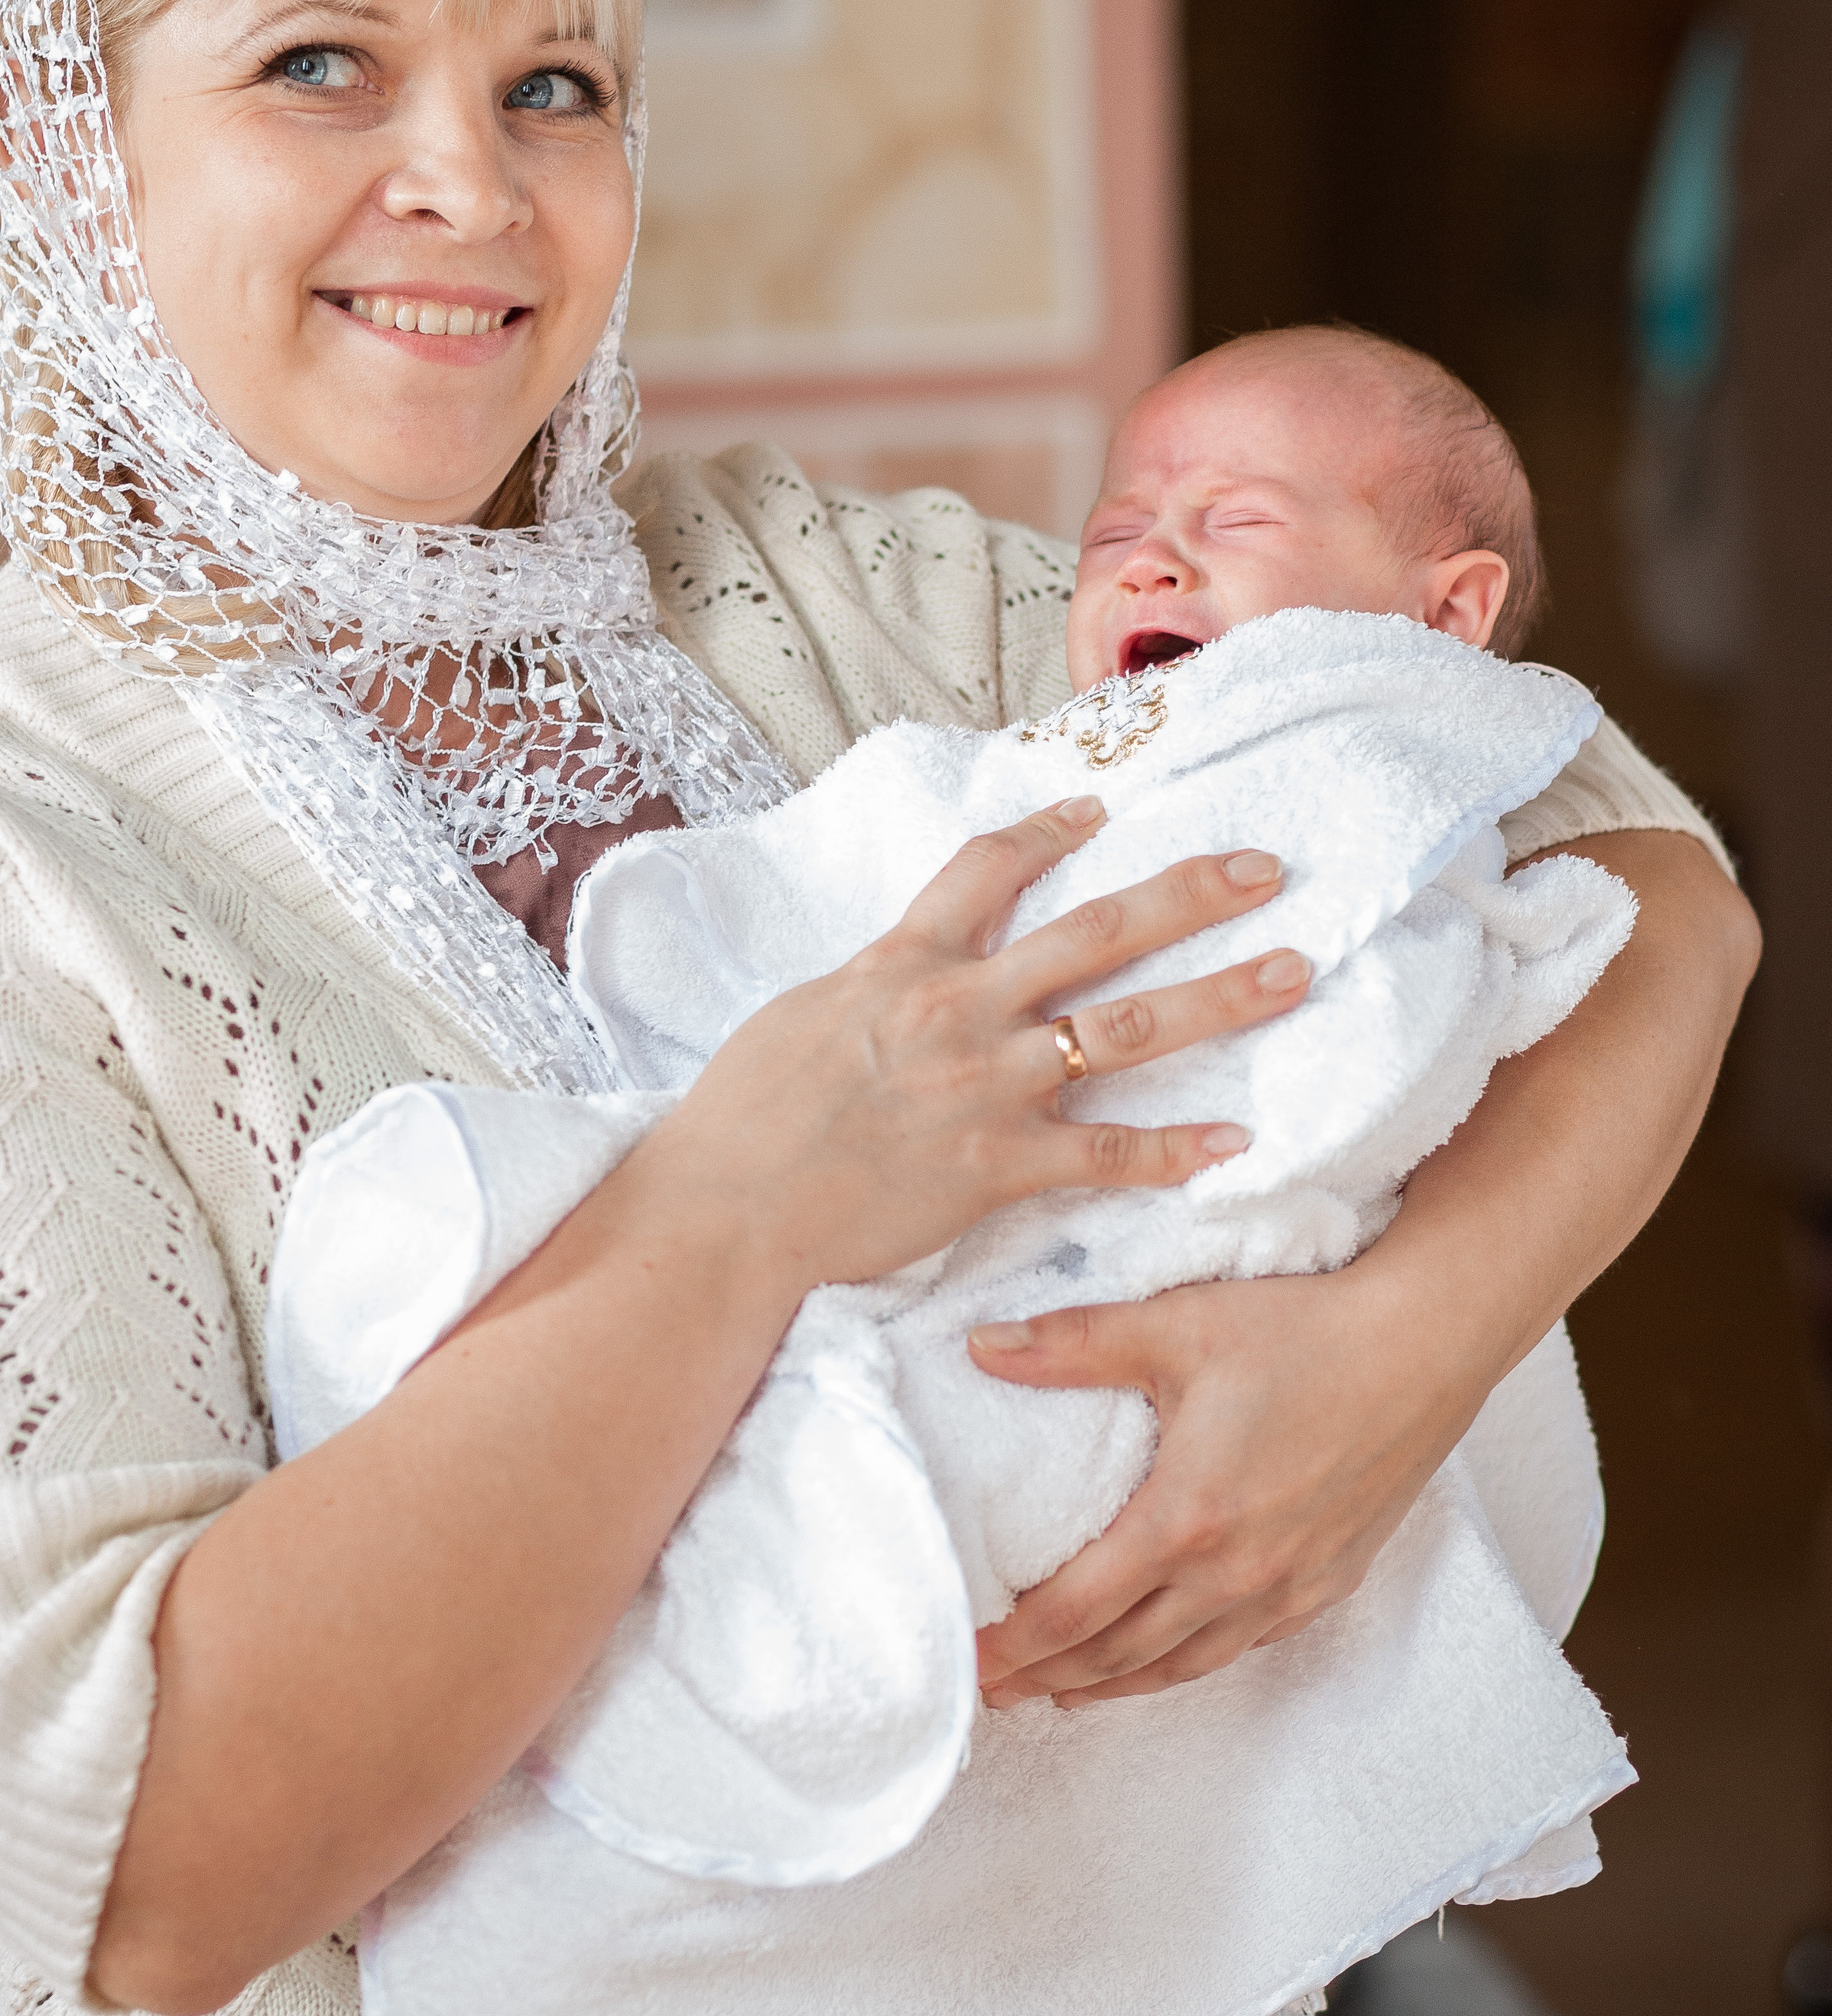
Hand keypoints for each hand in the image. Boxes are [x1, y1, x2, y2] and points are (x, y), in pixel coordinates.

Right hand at [652, 799, 1310, 1291]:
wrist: (723, 1207)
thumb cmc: (741, 1118)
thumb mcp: (803, 1016)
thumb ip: (870, 987)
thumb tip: (897, 973)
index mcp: (903, 962)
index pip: (987, 867)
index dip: (1050, 831)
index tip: (1100, 808)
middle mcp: (959, 1008)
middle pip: (1097, 932)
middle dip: (1189, 895)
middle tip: (1265, 871)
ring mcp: (985, 1084)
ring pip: (1127, 1027)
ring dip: (1220, 997)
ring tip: (1292, 972)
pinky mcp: (996, 1165)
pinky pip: (1106, 1153)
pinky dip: (1174, 1150)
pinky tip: (1233, 1142)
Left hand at [971, 1251, 1487, 1701]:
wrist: (1428, 1342)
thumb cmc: (1306, 1329)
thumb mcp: (1174, 1325)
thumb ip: (1070, 1344)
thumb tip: (979, 1346)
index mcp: (1184, 1519)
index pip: (1073, 1611)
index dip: (1012, 1645)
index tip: (966, 1661)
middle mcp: (1233, 1574)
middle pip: (1117, 1653)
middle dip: (1046, 1676)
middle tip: (992, 1691)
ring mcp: (1286, 1586)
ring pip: (1180, 1663)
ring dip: (1112, 1684)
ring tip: (1062, 1691)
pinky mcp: (1328, 1581)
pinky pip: (1241, 1646)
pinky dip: (1186, 1663)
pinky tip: (1166, 1659)